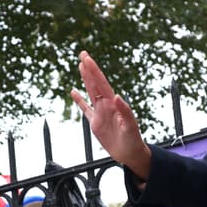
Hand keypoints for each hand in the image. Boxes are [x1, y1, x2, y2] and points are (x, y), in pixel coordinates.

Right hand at [71, 51, 151, 178]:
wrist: (130, 153)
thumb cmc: (132, 139)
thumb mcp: (130, 126)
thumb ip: (124, 111)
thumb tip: (117, 96)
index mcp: (113, 104)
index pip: (101, 84)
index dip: (94, 71)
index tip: (87, 60)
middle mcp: (106, 105)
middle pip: (95, 83)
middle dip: (89, 69)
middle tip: (83, 54)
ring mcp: (100, 113)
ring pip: (90, 92)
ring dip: (85, 79)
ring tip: (80, 66)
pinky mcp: (95, 123)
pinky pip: (85, 108)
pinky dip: (79, 100)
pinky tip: (73, 92)